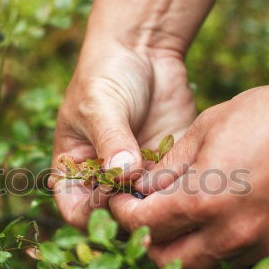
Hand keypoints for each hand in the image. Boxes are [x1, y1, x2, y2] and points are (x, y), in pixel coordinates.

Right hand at [52, 43, 196, 227]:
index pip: (77, 211)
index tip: (113, 196)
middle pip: (114, 219)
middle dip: (132, 217)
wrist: (143, 50)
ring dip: (160, 208)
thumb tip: (123, 173)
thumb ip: (111, 140)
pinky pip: (174, 191)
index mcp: (75, 171)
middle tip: (152, 206)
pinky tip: (192, 179)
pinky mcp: (166, 168)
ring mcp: (137, 177)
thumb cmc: (106, 75)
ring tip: (175, 193)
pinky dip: (182, 191)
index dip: (93, 213)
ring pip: (147, 211)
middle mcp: (105, 181)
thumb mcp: (100, 106)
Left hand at [109, 66, 268, 268]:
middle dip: (148, 246)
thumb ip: (169, 168)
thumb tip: (143, 191)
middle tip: (144, 221)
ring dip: (187, 249)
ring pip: (207, 266)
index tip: (118, 203)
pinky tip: (223, 219)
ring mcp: (263, 246)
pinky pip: (243, 260)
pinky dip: (223, 247)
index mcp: (202, 201)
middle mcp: (230, 235)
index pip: (141, 227)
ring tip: (183, 219)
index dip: (120, 216)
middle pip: (168, 264)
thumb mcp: (206, 129)